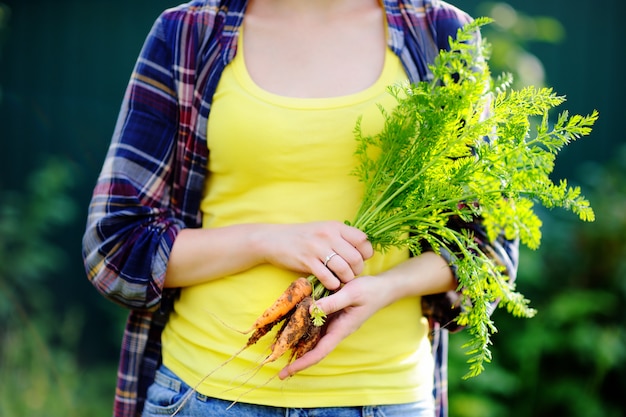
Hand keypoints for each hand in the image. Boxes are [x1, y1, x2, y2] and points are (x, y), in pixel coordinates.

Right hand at [260, 221, 373, 289]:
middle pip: (355, 257)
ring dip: (346, 278)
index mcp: (335, 227)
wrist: (274, 239)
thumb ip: (341, 236)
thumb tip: (362, 249)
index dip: (366, 252)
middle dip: (357, 269)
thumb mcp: (323, 229)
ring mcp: (317, 248)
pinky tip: (331, 283)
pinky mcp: (307, 261)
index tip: (361, 259)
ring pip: (344, 268)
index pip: (362, 240)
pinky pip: (328, 277)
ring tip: (342, 279)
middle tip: (351, 273)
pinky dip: (333, 284)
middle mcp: (328, 235)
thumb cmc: (302, 236)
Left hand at [277, 252, 455, 378]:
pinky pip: (316, 326)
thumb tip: (311, 309)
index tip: (288, 371)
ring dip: (298, 346)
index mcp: (341, 330)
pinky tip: (292, 328)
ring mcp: (334, 325)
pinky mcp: (333, 316)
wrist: (382, 288)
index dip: (303, 363)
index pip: (319, 352)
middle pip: (314, 350)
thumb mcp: (351, 293)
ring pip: (314, 339)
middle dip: (297, 360)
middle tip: (277, 368)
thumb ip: (332, 302)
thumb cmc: (369, 291)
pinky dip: (304, 330)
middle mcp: (336, 331)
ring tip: (279, 350)